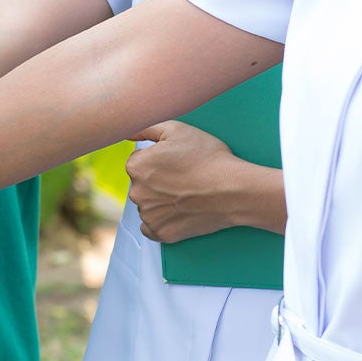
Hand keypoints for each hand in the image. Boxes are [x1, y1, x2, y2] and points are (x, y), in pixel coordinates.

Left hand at [126, 121, 285, 242]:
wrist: (234, 190)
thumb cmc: (208, 158)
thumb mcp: (177, 130)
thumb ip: (146, 128)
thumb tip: (127, 132)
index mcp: (136, 167)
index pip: (139, 162)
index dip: (159, 160)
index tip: (177, 163)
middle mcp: (136, 192)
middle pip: (142, 184)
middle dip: (158, 181)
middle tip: (184, 179)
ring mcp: (148, 215)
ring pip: (148, 205)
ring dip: (161, 201)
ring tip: (187, 195)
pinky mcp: (161, 232)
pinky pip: (152, 227)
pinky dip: (163, 221)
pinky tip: (180, 212)